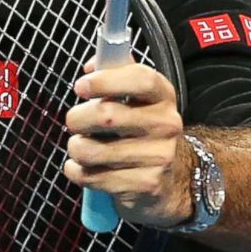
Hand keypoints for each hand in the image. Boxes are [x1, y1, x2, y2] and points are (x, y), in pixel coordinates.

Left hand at [62, 59, 193, 227]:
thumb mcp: (137, 97)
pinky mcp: (145, 184)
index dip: (105, 80)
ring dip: (76, 148)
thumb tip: (90, 66)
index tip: (80, 86)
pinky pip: (90, 176)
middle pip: (106, 115)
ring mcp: (158, 157)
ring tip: (83, 147)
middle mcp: (166, 125)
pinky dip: (77, 171)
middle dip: (77, 118)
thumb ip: (114, 73)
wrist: (174, 179)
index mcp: (163, 97)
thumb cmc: (141, 130)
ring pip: (90, 150)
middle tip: (75, 122)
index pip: (141, 79)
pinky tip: (87, 168)